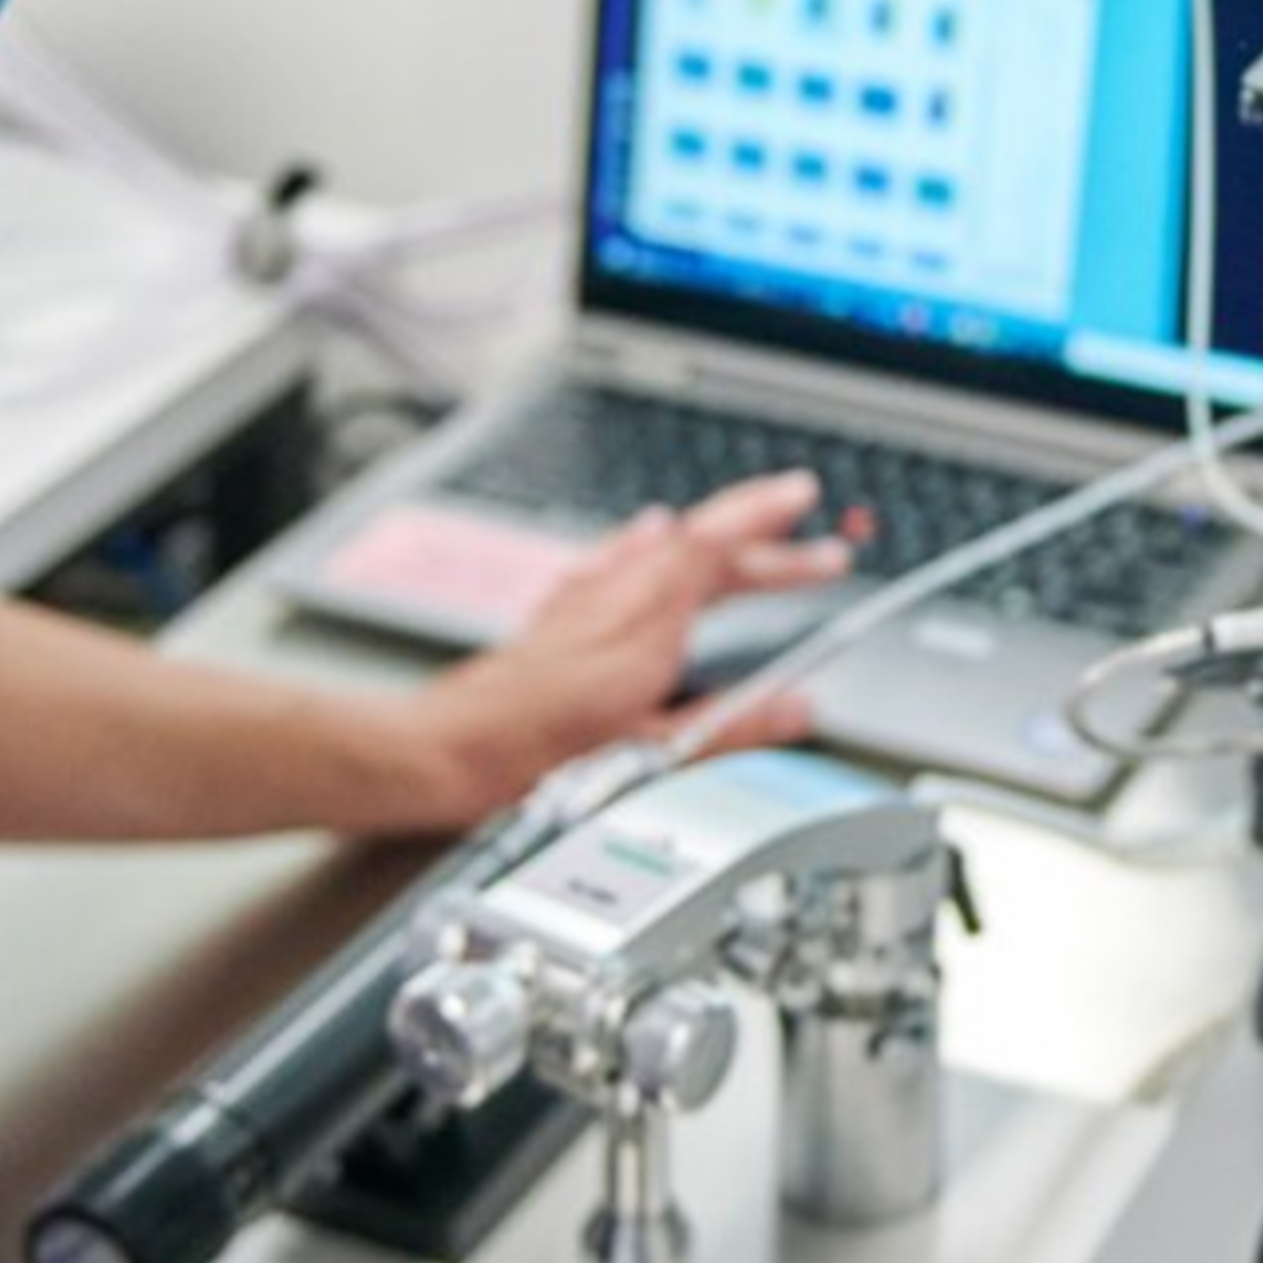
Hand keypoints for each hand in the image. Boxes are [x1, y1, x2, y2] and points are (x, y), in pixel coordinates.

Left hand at [409, 469, 852, 817]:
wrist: (450, 748)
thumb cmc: (536, 755)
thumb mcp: (652, 752)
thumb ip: (731, 728)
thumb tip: (794, 711)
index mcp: (647, 622)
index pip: (720, 551)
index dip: (770, 532)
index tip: (812, 519)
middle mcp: (617, 594)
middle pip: (698, 538)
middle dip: (757, 521)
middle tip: (805, 508)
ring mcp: (586, 597)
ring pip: (662, 543)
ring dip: (712, 529)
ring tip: (749, 521)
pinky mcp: (562, 610)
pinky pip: (616, 556)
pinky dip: (648, 540)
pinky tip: (649, 530)